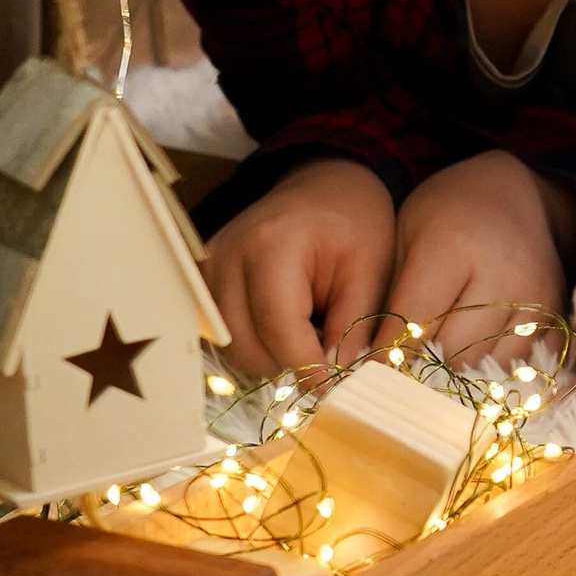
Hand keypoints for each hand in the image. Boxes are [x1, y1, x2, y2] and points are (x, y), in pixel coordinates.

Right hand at [204, 157, 397, 377]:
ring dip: (271, 355)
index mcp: (272, 246)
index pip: (279, 327)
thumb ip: (355, 327)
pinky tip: (287, 327)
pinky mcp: (203, 279)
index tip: (332, 389)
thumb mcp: (372, 271)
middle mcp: (227, 256)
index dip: (306, 368)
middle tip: (327, 355)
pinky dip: (255, 341)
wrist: (325, 186)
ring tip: (310, 334)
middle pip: (246, 344)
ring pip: (230, 345)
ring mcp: (208, 267)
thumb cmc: (355, 223)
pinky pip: (223, 332)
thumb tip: (338, 380)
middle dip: (289, 363)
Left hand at [386, 152, 575, 367]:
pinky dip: (500, 375)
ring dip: (462, 376)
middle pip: (454, 353)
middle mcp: (501, 275)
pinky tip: (478, 367)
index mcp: (451, 247)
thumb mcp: (405, 238)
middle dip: (424, 369)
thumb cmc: (446, 215)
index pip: (412, 323)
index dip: (386, 356)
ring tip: (439, 372)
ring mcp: (535, 297)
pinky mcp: (557, 314)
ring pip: (491, 368)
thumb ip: (390, 299)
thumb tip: (371, 365)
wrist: (515, 193)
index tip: (368, 377)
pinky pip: (526, 367)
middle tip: (402, 377)